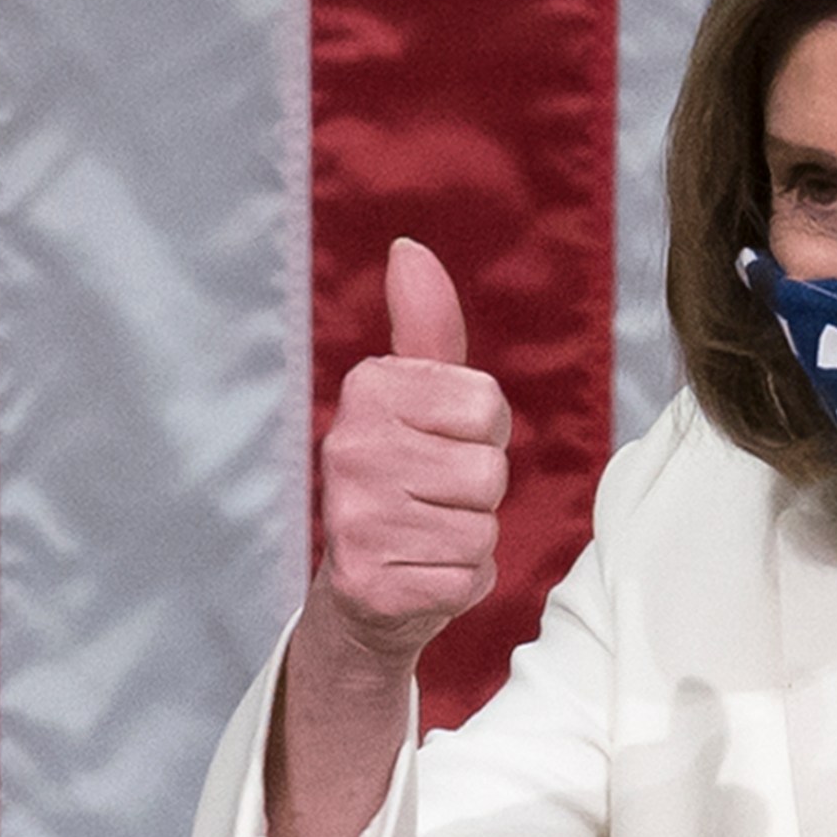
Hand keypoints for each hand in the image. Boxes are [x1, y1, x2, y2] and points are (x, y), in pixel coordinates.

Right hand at [307, 238, 511, 664]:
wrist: (365, 588)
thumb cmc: (408, 476)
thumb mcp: (419, 395)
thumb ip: (426, 326)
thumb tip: (409, 248)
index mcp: (367, 390)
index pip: (486, 404)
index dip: (483, 432)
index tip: (444, 443)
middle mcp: (347, 448)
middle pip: (489, 468)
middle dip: (479, 490)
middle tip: (435, 497)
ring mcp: (355, 519)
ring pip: (483, 525)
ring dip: (471, 537)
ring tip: (429, 533)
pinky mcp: (372, 583)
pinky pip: (471, 576)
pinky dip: (461, 582)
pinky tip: (423, 572)